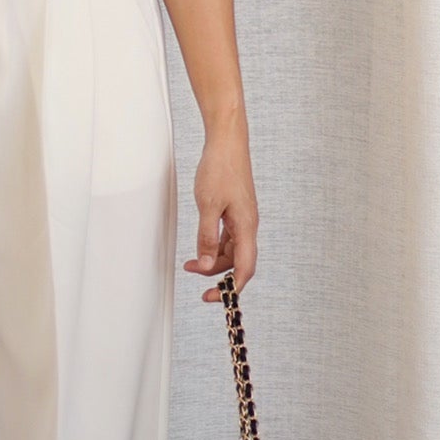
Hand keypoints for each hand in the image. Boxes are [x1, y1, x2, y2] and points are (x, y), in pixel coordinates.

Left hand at [184, 127, 256, 300]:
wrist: (227, 142)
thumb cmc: (220, 169)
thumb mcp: (208, 205)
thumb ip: (207, 237)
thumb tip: (205, 264)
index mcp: (246, 226)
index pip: (245, 268)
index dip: (232, 288)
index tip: (214, 298)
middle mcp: (248, 225)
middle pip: (238, 262)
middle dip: (219, 275)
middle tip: (197, 283)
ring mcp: (243, 218)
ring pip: (232, 250)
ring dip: (214, 260)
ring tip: (191, 265)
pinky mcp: (236, 210)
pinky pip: (228, 237)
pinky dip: (215, 246)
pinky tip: (201, 247)